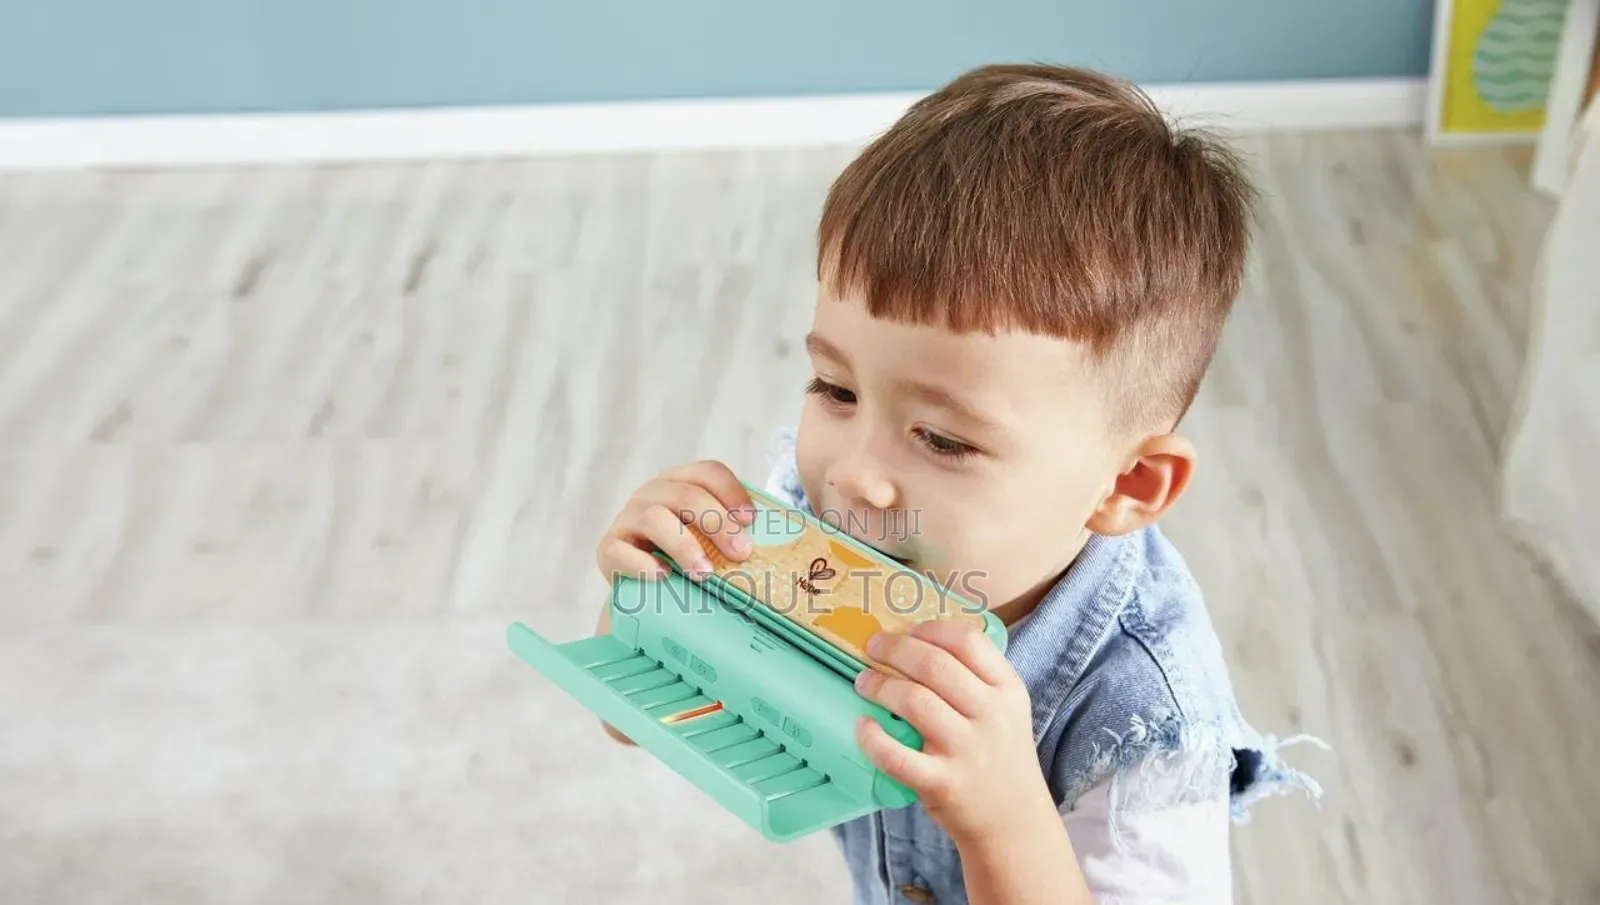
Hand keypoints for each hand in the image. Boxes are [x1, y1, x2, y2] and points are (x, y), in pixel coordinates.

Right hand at [594, 459, 756, 584]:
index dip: (731, 491)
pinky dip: (644, 565)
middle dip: (718, 523)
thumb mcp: (706, 537)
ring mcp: (628, 519)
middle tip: (741, 553)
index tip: (751, 520)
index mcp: (680, 482)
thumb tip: (778, 546)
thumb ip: (731, 533)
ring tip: (705, 573)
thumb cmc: (684, 557)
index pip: (708, 472)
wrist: (641, 585)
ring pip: (655, 518)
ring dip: (684, 546)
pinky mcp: (608, 548)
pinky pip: (621, 551)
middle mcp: (652, 493)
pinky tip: (663, 577)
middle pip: (687, 495)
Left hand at [852, 619, 1054, 845]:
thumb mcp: (1006, 710)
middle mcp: (991, 716)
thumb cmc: (999, 757)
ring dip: (879, 686)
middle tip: (872, 648)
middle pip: (934, 664)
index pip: (968, 641)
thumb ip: (976, 679)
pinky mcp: (942, 783)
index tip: (906, 631)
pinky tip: (862, 726)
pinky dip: (872, 738)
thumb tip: (915, 643)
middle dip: (895, 649)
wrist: (1013, 821)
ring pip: (914, 701)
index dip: (930, 629)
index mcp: (1008, 690)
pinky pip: (897, 755)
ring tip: (863, 683)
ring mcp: (967, 750)